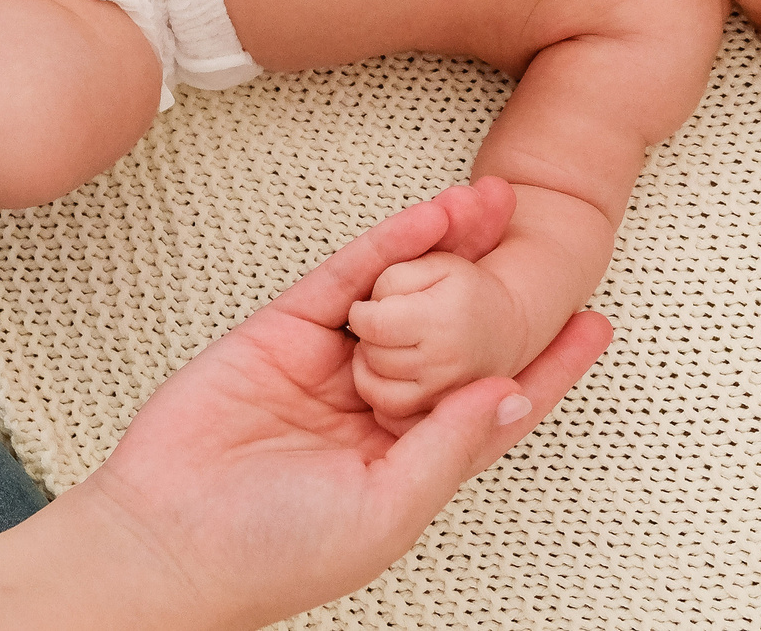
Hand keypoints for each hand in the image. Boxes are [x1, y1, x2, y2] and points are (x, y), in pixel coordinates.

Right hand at [67, 178, 609, 627]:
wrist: (167, 541)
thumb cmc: (271, 556)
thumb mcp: (385, 512)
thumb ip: (448, 447)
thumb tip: (511, 393)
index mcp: (411, 460)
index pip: (494, 402)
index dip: (545, 365)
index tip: (594, 326)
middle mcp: (378, 408)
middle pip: (454, 333)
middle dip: (499, 285)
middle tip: (545, 230)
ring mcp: (331, 366)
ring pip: (404, 294)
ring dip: (449, 248)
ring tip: (496, 203)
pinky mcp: (283, 333)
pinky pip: (347, 279)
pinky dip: (388, 245)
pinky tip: (427, 217)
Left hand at [347, 250, 530, 429]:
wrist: (506, 328)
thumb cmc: (466, 290)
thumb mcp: (434, 264)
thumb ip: (392, 278)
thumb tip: (366, 313)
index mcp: (440, 320)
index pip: (375, 325)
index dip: (361, 313)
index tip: (366, 308)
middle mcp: (444, 364)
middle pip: (375, 357)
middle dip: (368, 339)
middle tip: (380, 326)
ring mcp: (444, 396)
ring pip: (379, 393)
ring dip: (370, 369)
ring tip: (381, 349)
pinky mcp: (441, 416)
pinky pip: (394, 417)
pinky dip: (382, 398)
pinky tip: (388, 375)